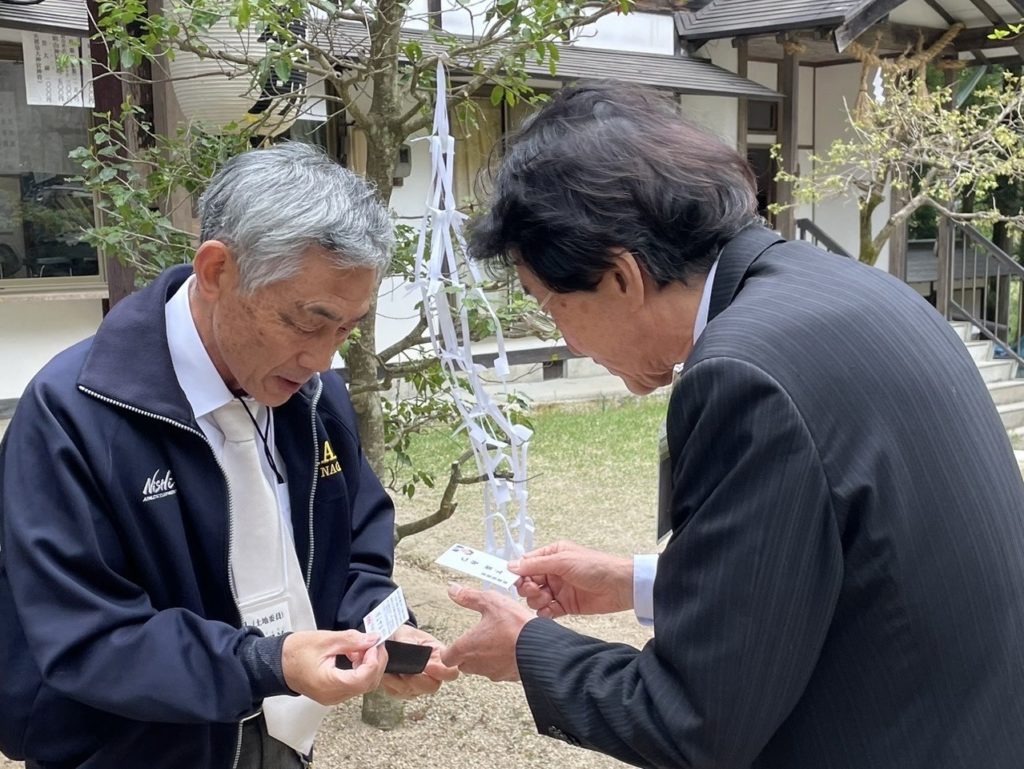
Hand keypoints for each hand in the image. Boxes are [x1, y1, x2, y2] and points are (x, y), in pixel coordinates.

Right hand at [282, 630, 386, 705]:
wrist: (277, 663)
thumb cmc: (295, 652)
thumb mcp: (325, 640)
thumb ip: (351, 640)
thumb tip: (372, 639)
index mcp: (329, 684)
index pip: (363, 678)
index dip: (374, 660)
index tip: (374, 644)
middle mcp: (333, 696)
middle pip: (367, 684)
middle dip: (375, 662)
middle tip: (373, 643)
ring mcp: (333, 697)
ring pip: (363, 685)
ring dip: (368, 666)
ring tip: (361, 647)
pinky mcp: (333, 693)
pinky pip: (354, 685)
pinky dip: (360, 670)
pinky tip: (355, 656)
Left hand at [380, 624, 459, 698]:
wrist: (391, 641)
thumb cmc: (404, 636)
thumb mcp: (407, 634)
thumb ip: (410, 644)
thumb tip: (409, 655)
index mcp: (439, 659)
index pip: (451, 672)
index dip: (443, 672)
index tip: (429, 666)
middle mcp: (431, 676)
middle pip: (432, 687)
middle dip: (418, 680)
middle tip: (406, 671)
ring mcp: (417, 687)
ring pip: (412, 691)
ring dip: (400, 681)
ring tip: (392, 669)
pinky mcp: (401, 692)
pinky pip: (396, 692)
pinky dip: (389, 683)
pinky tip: (386, 673)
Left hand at [441, 583, 533, 681]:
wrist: (540, 647)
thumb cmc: (515, 626)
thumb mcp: (491, 602)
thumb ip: (469, 597)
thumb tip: (453, 590)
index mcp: (467, 647)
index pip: (447, 658)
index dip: (448, 651)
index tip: (452, 645)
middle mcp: (477, 663)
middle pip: (463, 665)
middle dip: (466, 654)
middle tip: (475, 641)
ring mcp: (493, 672)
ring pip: (481, 669)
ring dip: (484, 658)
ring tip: (494, 642)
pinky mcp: (509, 676)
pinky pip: (499, 671)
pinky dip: (501, 662)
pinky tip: (509, 649)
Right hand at [510, 540, 633, 617]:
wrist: (619, 586)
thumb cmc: (595, 566)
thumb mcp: (562, 561)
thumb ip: (535, 565)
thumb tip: (511, 566)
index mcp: (552, 555)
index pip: (526, 564)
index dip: (518, 573)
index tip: (514, 581)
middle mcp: (553, 572)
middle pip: (528, 582)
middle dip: (528, 588)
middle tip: (536, 589)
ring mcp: (559, 589)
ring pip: (535, 598)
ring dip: (537, 600)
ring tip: (548, 599)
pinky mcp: (565, 606)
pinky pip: (546, 611)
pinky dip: (544, 612)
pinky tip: (550, 610)